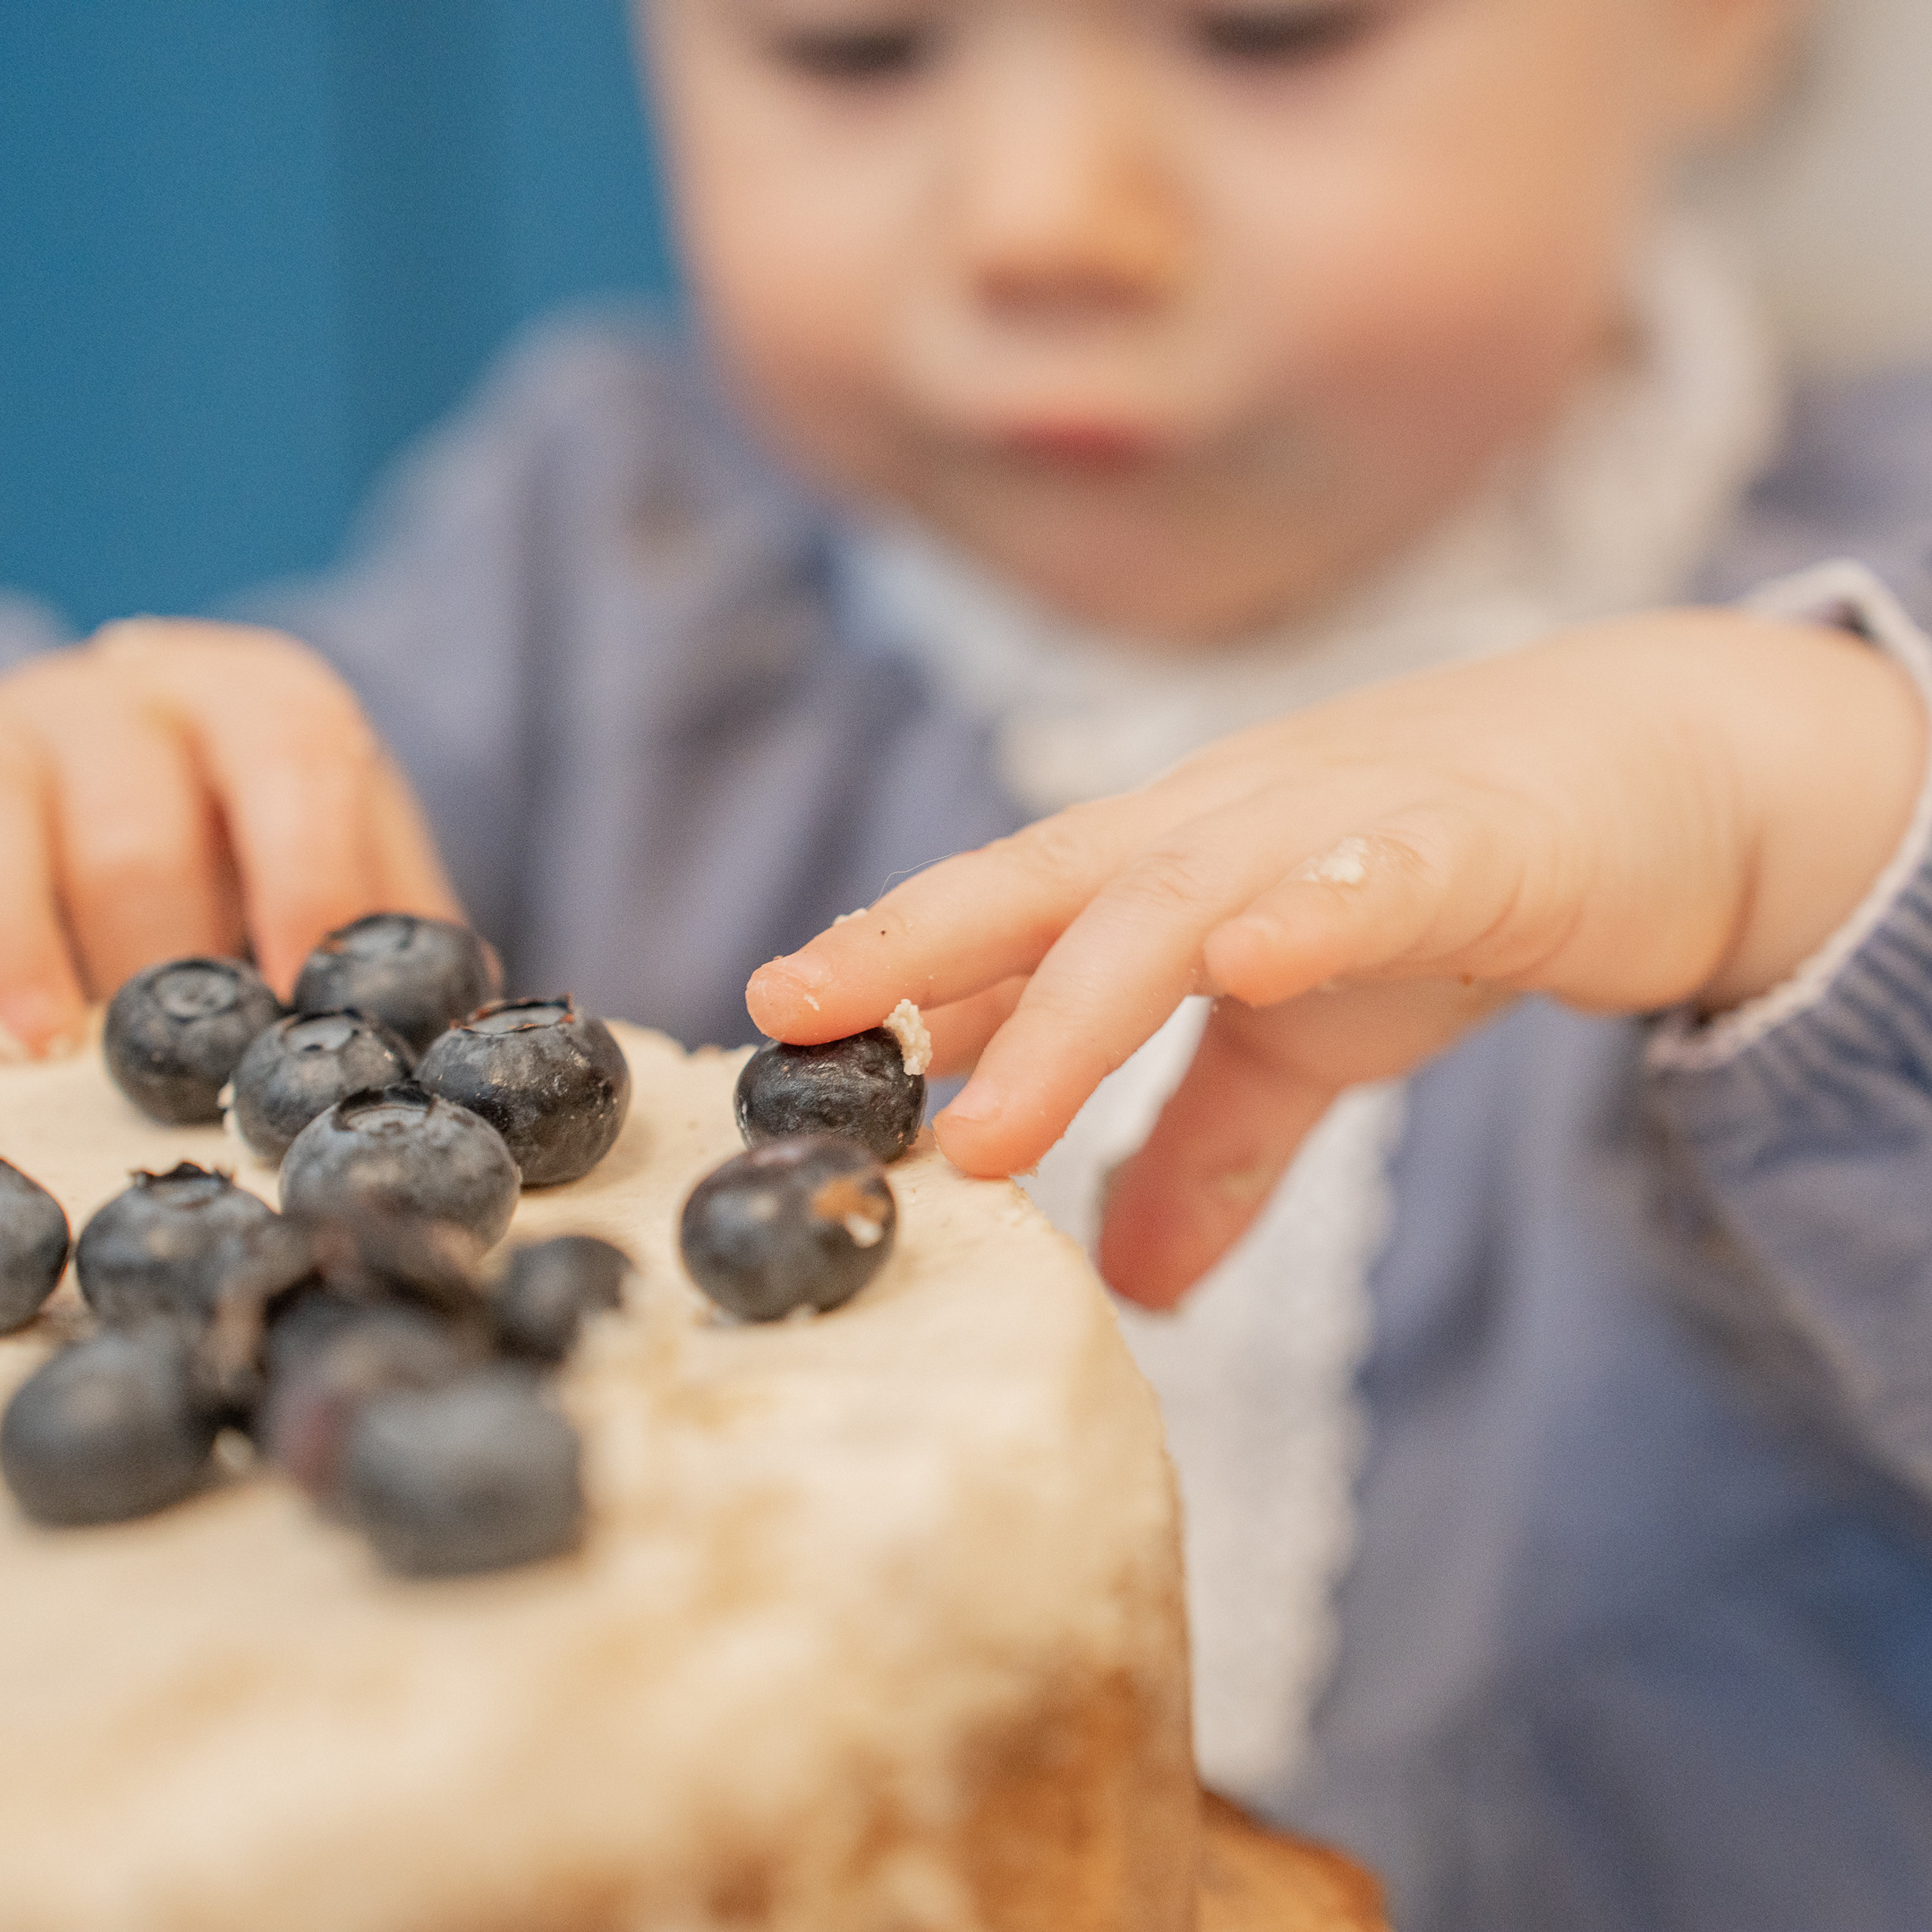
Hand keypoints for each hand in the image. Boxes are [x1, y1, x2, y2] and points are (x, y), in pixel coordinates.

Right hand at [0, 619, 459, 1056]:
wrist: (138, 730)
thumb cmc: (263, 817)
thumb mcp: (345, 841)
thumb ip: (396, 924)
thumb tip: (451, 1036)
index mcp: (269, 701)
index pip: (297, 765)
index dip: (303, 884)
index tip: (295, 995)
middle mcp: (139, 692)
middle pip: (145, 840)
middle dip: (168, 964)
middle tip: (191, 1071)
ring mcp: (30, 730)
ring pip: (28, 847)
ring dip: (41, 961)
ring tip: (55, 1047)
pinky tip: (7, 1018)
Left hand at [748, 609, 1925, 1306]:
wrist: (1645, 773)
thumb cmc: (1439, 890)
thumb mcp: (1307, 1040)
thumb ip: (1209, 1146)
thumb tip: (1128, 1286)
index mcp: (1165, 870)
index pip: (1004, 919)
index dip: (890, 970)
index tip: (772, 1034)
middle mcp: (1221, 831)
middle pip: (1044, 882)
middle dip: (914, 945)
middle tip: (797, 1019)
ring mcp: (1340, 825)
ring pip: (1181, 901)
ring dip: (1076, 1006)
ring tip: (987, 1125)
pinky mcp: (1476, 843)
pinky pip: (1386, 873)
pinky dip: (1322, 909)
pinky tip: (1261, 958)